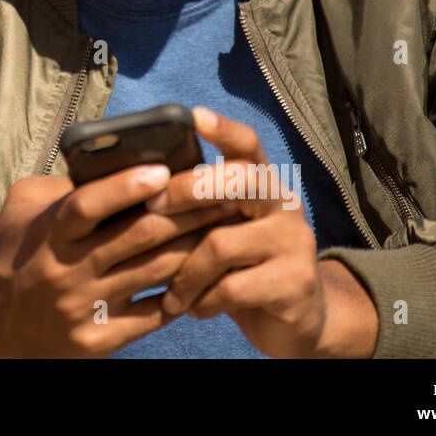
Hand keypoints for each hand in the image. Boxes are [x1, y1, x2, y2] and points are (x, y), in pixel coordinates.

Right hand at [0, 162, 238, 356]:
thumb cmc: (10, 254)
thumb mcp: (21, 209)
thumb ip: (61, 186)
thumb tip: (107, 163)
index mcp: (48, 234)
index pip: (87, 206)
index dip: (124, 186)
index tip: (160, 170)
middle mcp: (68, 270)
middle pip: (137, 236)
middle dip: (183, 211)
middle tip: (218, 190)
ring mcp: (85, 308)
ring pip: (155, 271)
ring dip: (194, 246)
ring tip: (223, 224)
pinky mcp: (100, 339)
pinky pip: (153, 315)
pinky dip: (181, 292)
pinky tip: (204, 272)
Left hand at [145, 106, 378, 357]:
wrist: (296, 319)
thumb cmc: (242, 267)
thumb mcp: (224, 230)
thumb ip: (200, 208)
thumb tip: (140, 188)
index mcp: (264, 184)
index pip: (247, 145)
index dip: (223, 129)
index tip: (194, 116)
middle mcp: (284, 204)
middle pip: (236, 180)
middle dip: (186, 190)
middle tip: (150, 207)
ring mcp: (295, 241)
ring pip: (221, 243)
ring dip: (184, 271)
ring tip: (169, 292)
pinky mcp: (295, 283)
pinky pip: (232, 287)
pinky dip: (203, 300)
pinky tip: (193, 308)